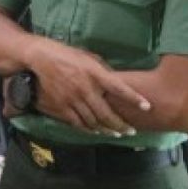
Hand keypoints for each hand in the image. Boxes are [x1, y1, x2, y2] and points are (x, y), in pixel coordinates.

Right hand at [31, 42, 150, 136]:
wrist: (41, 57)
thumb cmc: (67, 54)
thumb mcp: (89, 57)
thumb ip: (103, 71)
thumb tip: (116, 82)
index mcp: (94, 73)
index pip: (119, 88)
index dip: (134, 98)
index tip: (147, 106)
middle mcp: (85, 88)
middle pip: (107, 113)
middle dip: (121, 125)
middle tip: (131, 131)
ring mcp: (73, 99)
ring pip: (94, 121)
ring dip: (107, 130)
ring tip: (117, 134)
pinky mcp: (62, 106)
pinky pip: (78, 123)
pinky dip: (89, 129)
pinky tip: (97, 131)